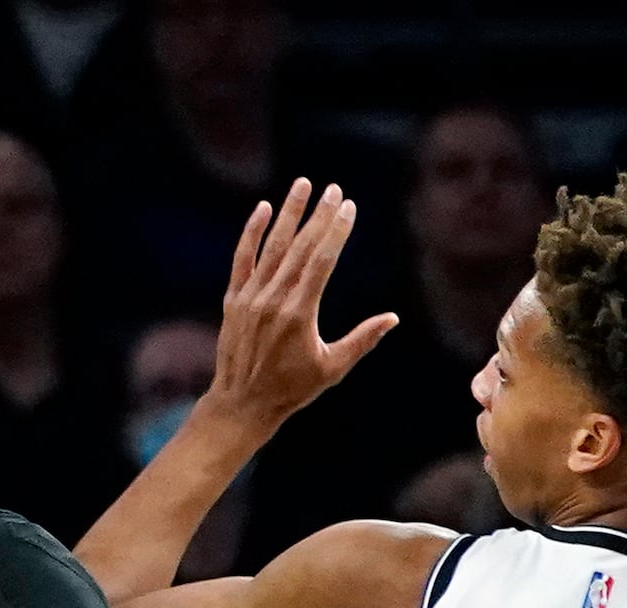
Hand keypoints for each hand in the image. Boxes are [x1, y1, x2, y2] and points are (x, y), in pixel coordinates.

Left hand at [205, 179, 398, 433]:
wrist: (241, 404)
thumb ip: (362, 340)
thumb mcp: (332, 368)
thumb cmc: (291, 390)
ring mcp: (250, 298)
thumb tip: (393, 318)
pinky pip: (242, 259)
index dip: (336, 231)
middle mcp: (274, 300)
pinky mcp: (233, 300)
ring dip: (289, 213)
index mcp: (300, 314)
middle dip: (319, 215)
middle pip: (301, 248)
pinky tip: (263, 208)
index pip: (322, 261)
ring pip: (272, 247)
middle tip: (334, 189)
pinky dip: (252, 233)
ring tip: (303, 184)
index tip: (348, 207)